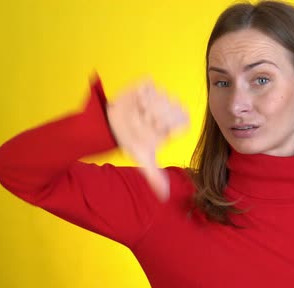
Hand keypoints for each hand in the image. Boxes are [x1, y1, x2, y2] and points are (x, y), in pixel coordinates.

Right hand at [106, 79, 188, 200]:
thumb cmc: (130, 140)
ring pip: (160, 96)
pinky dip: (140, 95)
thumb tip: (164, 197)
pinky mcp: (147, 84)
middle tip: (144, 123)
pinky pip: (149, 85)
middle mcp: (169, 108)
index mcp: (173, 125)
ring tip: (138, 113)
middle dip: (155, 118)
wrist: (110, 126)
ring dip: (145, 108)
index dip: (169, 125)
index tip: (157, 130)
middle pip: (172, 108)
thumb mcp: (142, 158)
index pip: (183, 120)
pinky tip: (135, 102)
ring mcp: (159, 94)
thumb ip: (155, 176)